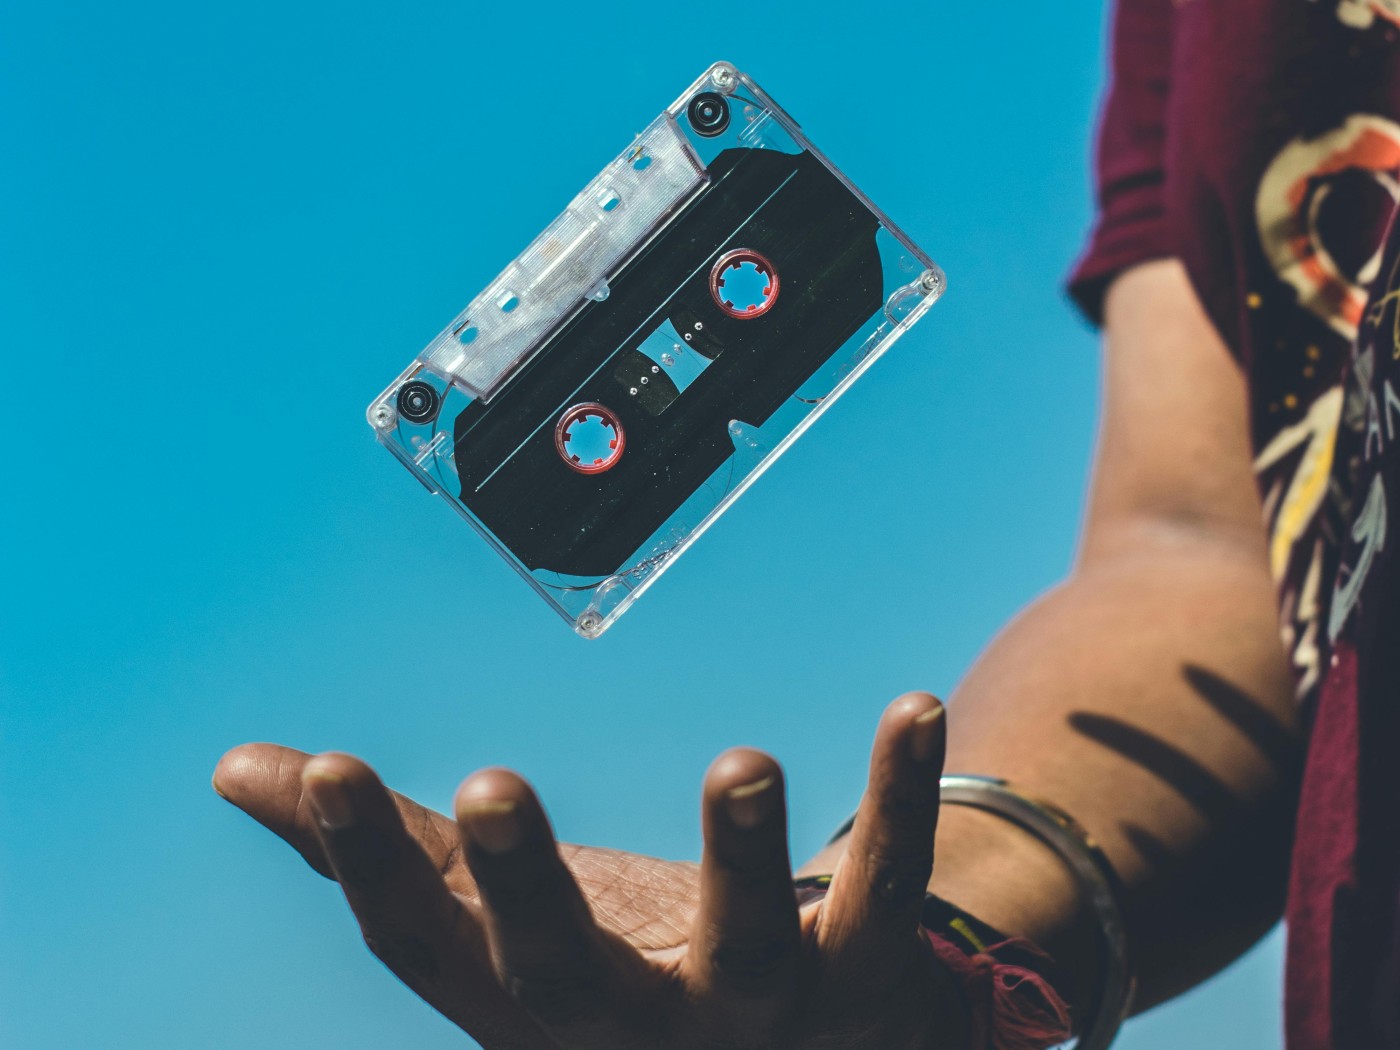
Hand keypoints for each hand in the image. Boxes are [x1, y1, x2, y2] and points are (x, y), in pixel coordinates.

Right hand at [213, 693, 968, 1048]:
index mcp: (526, 998)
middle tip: (487, 787)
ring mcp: (753, 1013)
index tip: (325, 763)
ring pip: (747, 944)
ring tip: (741, 763)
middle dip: (523, 887)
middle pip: (564, 971)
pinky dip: (901, 800)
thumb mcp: (497, 924)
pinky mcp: (862, 977)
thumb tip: (238, 767)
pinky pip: (888, 886)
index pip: (425, 940)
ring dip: (743, 856)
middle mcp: (629, 1027)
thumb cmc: (618, 977)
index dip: (364, 860)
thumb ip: (384, 848)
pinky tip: (914, 706)